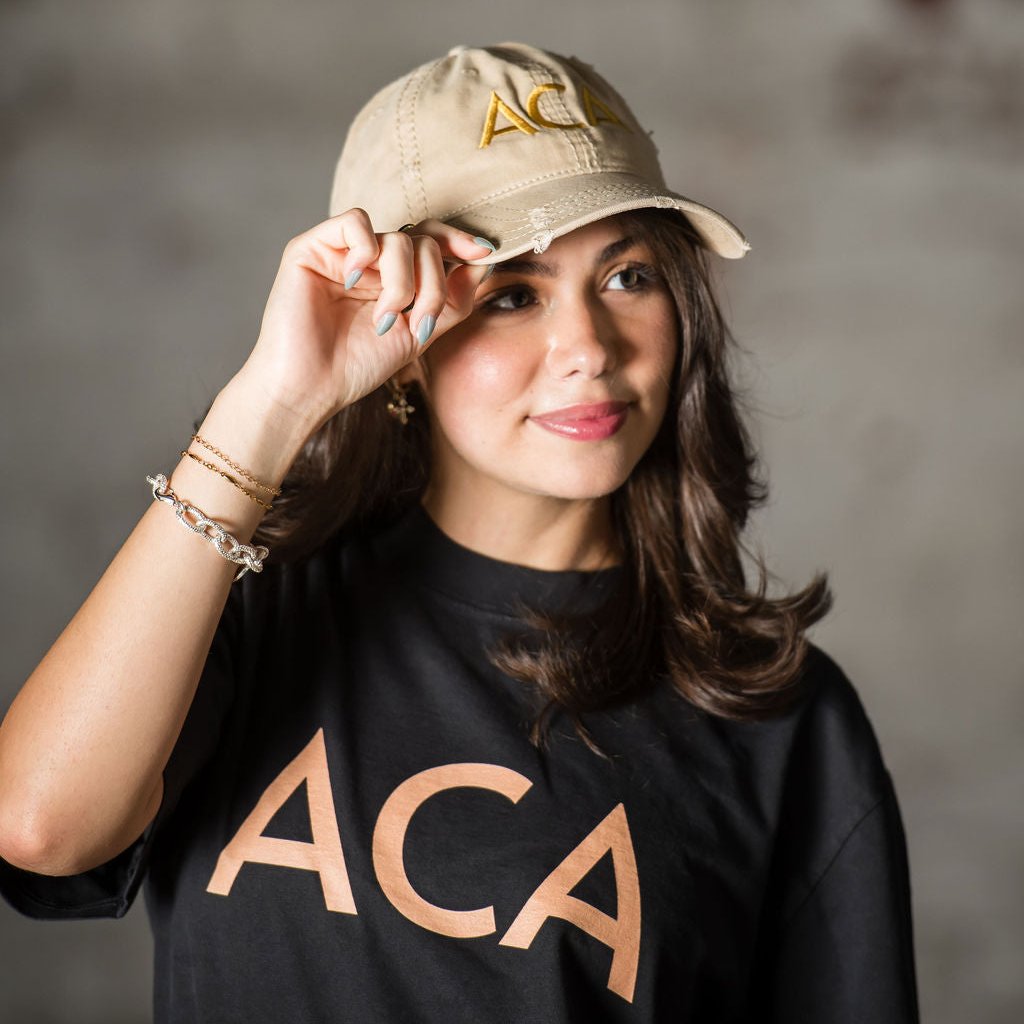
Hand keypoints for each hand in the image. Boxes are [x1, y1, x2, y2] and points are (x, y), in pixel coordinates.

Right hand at [235, 208, 494, 432]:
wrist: (311, 389)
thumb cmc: (357, 367)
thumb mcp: (418, 334)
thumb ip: (451, 301)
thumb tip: (482, 263)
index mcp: (392, 278)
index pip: (431, 243)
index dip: (458, 242)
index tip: (483, 252)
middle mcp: (369, 262)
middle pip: (422, 241)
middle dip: (432, 283)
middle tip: (421, 321)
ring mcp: (341, 254)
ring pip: (395, 238)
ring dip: (402, 282)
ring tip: (385, 320)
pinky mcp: (311, 249)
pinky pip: (354, 222)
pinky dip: (365, 249)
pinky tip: (356, 281)